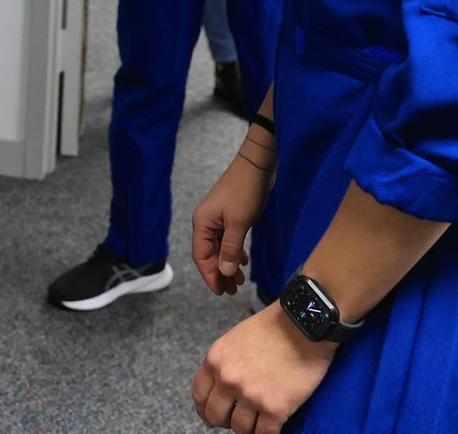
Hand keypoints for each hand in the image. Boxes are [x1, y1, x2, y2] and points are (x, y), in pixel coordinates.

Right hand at [191, 145, 272, 294]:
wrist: (256, 165)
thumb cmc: (245, 192)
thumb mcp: (238, 223)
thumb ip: (230, 249)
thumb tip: (224, 273)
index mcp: (202, 223)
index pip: (201, 256)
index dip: (210, 276)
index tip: (221, 292)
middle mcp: (206, 222)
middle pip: (209, 254)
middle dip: (219, 274)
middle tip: (231, 292)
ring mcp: (217, 218)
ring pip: (219, 248)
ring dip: (228, 265)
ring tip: (239, 282)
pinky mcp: (229, 215)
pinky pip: (227, 240)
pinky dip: (234, 253)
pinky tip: (244, 262)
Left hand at [191, 303, 334, 432]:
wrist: (303, 325)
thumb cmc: (273, 327)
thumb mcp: (235, 339)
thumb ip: (225, 363)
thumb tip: (222, 386)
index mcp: (215, 361)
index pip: (199, 395)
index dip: (204, 409)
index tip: (211, 415)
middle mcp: (228, 380)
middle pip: (215, 416)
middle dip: (224, 421)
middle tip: (236, 419)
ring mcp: (251, 396)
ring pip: (240, 429)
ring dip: (248, 428)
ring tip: (258, 421)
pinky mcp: (275, 409)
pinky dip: (267, 433)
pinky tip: (272, 425)